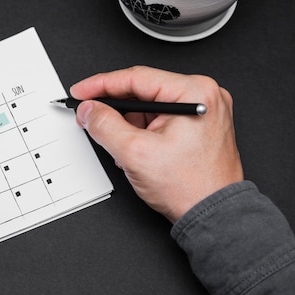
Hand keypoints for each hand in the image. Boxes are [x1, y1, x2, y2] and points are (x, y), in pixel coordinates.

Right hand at [70, 66, 243, 222]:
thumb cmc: (191, 188)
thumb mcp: (135, 153)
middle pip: (143, 91)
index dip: (101, 84)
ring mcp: (203, 111)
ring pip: (149, 106)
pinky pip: (160, 118)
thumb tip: (89, 110)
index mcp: (195, 92)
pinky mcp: (199, 125)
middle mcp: (204, 96)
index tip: (81, 91)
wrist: (213, 217)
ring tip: (122, 147)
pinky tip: (136, 149)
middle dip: (115, 108)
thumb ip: (104, 125)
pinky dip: (142, 131)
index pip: (136, 78)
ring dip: (129, 124)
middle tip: (90, 117)